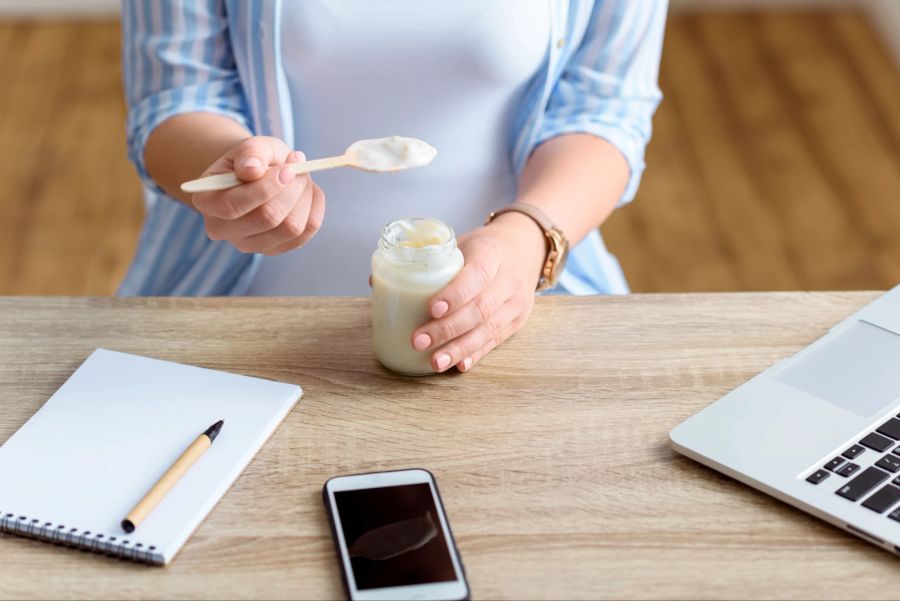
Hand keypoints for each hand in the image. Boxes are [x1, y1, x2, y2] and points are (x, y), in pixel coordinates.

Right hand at [191, 136, 325, 254]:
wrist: (259, 175)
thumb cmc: (254, 159)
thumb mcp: (252, 146)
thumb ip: (250, 152)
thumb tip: (251, 170)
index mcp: (207, 202)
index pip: (233, 206)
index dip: (265, 188)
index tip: (288, 168)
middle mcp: (223, 230)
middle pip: (267, 218)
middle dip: (291, 189)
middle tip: (298, 168)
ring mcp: (249, 244)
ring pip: (291, 228)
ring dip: (304, 197)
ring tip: (301, 178)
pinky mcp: (275, 249)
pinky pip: (307, 232)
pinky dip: (314, 207)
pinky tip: (306, 192)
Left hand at [411, 212, 547, 372]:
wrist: (525, 249)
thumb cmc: (483, 248)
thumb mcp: (460, 243)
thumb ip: (425, 261)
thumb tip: (375, 281)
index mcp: (492, 254)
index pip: (477, 274)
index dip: (455, 294)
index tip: (431, 308)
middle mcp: (509, 280)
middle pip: (480, 308)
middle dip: (448, 328)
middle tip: (419, 340)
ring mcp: (516, 303)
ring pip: (489, 330)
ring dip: (459, 348)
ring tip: (434, 362)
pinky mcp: (516, 322)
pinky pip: (496, 342)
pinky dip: (475, 354)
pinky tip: (459, 365)